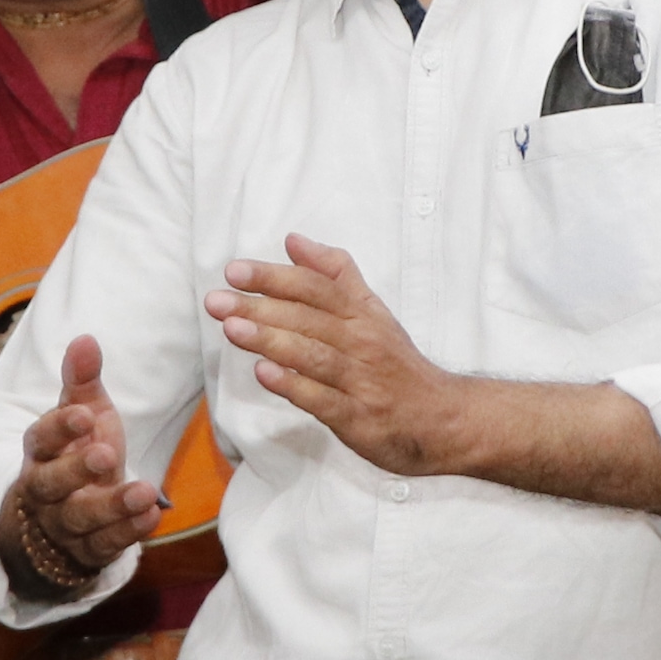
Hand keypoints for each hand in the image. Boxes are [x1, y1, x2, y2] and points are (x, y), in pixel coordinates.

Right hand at [0, 336, 164, 597]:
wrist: (66, 518)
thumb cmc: (78, 453)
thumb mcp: (82, 416)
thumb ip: (82, 382)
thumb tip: (85, 339)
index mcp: (41, 452)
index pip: (41, 439)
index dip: (60, 428)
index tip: (84, 415)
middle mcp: (46, 490)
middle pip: (52, 484)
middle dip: (76, 470)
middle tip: (105, 453)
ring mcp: (66, 524)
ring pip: (81, 519)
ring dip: (112, 506)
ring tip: (144, 490)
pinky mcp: (90, 550)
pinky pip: (106, 545)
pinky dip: (129, 532)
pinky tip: (152, 516)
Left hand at [205, 237, 486, 476]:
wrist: (443, 419)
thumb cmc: (396, 364)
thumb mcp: (372, 311)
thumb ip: (335, 274)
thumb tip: (294, 240)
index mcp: (362, 314)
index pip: (316, 288)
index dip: (275, 277)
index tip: (235, 270)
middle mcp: (362, 342)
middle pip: (308, 319)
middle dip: (260, 307)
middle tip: (217, 300)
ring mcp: (361, 381)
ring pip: (313, 355)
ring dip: (271, 340)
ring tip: (232, 328)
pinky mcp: (358, 417)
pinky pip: (323, 399)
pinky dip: (294, 386)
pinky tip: (264, 374)